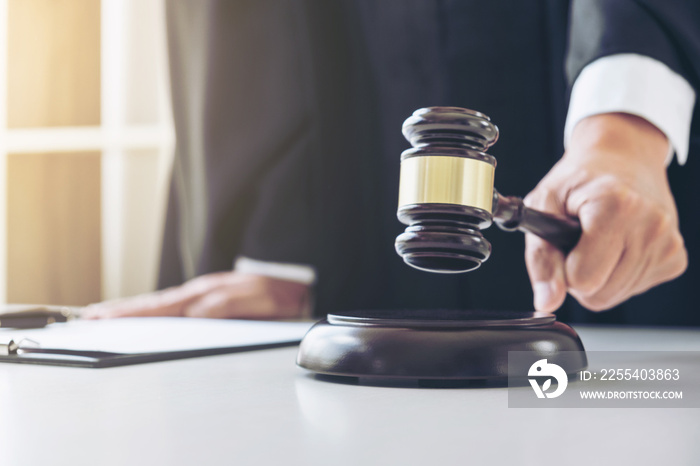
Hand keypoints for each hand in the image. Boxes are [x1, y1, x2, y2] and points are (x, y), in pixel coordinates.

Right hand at [82, 272, 309, 318]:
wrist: (292, 285)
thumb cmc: (276, 294)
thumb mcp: (256, 301)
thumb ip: (225, 306)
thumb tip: (193, 313)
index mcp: (206, 294)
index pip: (161, 306)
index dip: (132, 312)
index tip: (106, 315)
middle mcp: (199, 293)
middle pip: (153, 303)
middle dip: (121, 310)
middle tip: (91, 315)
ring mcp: (201, 296)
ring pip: (160, 304)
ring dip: (133, 309)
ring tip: (105, 314)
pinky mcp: (207, 301)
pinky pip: (173, 306)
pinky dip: (153, 310)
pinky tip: (143, 315)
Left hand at [524, 113, 686, 311]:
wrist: (621, 158)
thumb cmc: (577, 181)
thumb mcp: (544, 205)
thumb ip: (541, 257)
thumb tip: (547, 301)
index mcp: (615, 207)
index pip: (581, 279)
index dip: (562, 266)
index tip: (564, 241)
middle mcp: (650, 224)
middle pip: (599, 295)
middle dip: (579, 276)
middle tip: (578, 242)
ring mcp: (668, 242)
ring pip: (615, 296)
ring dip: (599, 276)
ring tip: (598, 239)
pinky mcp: (675, 256)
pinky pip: (634, 289)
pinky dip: (619, 274)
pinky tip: (618, 244)